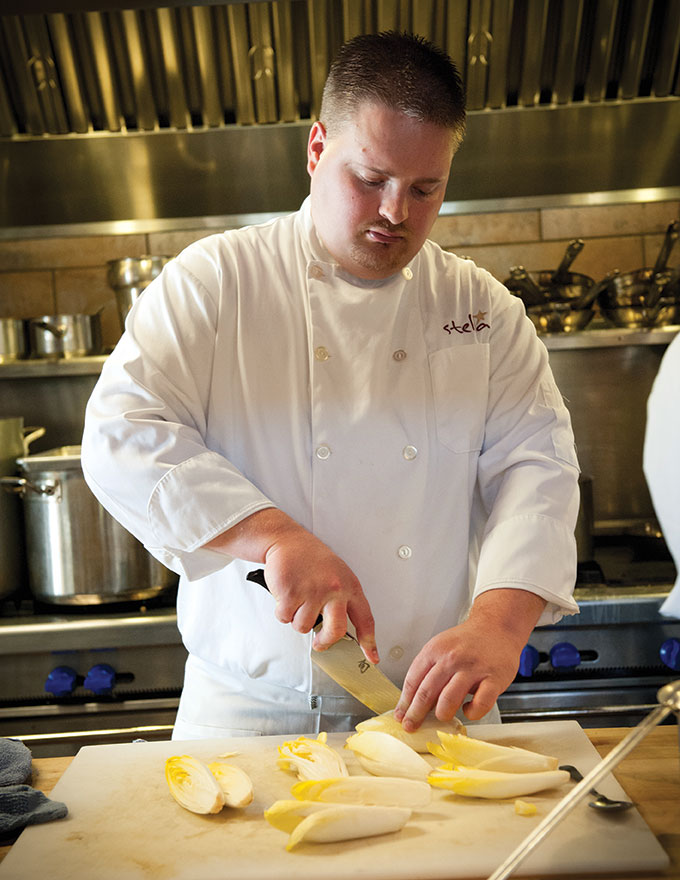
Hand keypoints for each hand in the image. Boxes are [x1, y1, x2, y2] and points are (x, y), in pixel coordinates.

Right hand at [264, 526, 378, 663]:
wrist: (288, 541)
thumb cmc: (312, 559)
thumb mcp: (337, 574)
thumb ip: (342, 600)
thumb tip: (339, 630)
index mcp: (349, 586)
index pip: (365, 619)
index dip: (369, 642)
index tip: (372, 658)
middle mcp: (334, 590)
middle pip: (335, 631)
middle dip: (325, 642)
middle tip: (320, 643)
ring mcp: (313, 592)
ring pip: (303, 627)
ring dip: (296, 618)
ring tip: (297, 599)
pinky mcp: (291, 593)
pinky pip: (285, 617)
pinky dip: (282, 611)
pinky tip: (285, 594)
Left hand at [394, 589, 545, 729]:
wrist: (496, 627)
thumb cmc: (467, 642)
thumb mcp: (441, 647)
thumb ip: (428, 670)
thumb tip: (414, 700)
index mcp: (435, 650)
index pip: (413, 680)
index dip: (404, 702)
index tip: (400, 715)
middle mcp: (451, 659)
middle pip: (426, 692)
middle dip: (416, 714)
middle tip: (411, 726)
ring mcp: (473, 669)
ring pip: (449, 701)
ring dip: (442, 714)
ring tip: (443, 715)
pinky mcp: (494, 679)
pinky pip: (479, 705)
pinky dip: (472, 713)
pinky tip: (468, 708)